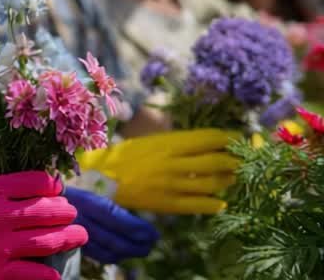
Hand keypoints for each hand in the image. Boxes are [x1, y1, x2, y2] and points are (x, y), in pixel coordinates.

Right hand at [0, 171, 86, 279]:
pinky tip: (56, 271)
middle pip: (46, 211)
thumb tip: (49, 188)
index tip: (60, 190)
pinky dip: (49, 273)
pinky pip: (34, 273)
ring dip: (69, 237)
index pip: (35, 182)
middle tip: (73, 214)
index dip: (54, 186)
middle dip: (66, 212)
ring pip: (47, 240)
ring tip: (79, 235)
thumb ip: (5, 189)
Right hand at [64, 187, 158, 263]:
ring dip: (128, 252)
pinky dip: (114, 256)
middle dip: (136, 245)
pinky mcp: (72, 244)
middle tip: (152, 243)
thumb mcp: (90, 197)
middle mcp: (78, 219)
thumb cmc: (71, 196)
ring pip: (106, 250)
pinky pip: (97, 255)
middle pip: (113, 239)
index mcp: (84, 202)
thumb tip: (143, 230)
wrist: (39, 203)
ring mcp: (73, 233)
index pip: (116, 219)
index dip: (136, 228)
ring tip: (142, 249)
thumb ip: (112, 211)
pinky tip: (123, 253)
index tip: (154, 233)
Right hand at [77, 128, 239, 214]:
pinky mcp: (168, 203)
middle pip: (216, 161)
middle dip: (234, 162)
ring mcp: (172, 184)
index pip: (209, 138)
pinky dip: (214, 204)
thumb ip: (178, 143)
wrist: (102, 178)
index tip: (238, 140)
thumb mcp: (152, 141)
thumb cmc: (126, 156)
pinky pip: (199, 205)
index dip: (229, 139)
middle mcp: (173, 162)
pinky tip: (220, 203)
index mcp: (168, 143)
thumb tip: (209, 145)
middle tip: (241, 162)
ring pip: (212, 183)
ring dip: (227, 181)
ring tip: (231, 180)